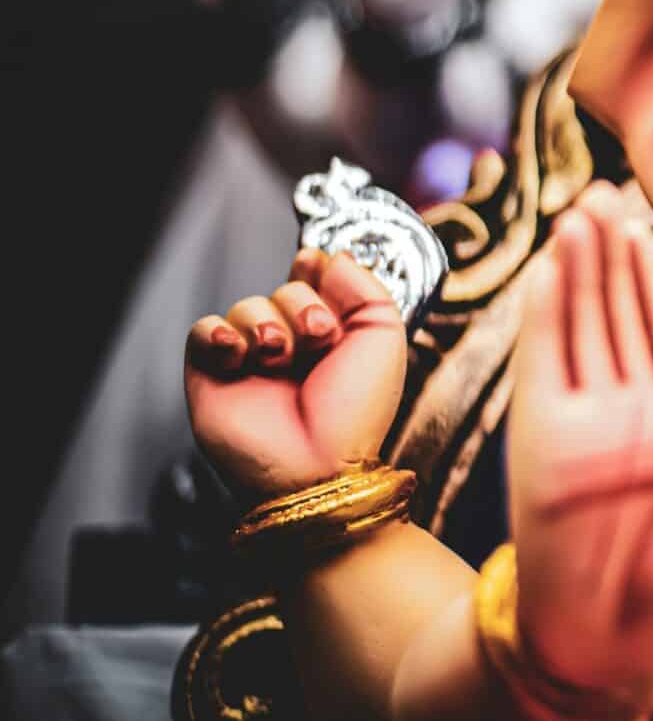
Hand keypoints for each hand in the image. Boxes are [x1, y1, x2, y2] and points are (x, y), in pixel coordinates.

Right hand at [184, 250, 407, 497]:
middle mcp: (291, 345)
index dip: (316, 273)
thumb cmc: (355, 411)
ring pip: (245, 305)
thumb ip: (363, 286)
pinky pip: (202, 330)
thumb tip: (328, 255)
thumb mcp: (382, 336)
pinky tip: (238, 353)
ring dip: (266, 324)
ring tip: (279, 358)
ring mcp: (250, 360)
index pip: (314, 280)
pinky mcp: (211, 376)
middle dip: (302, 307)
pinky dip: (217, 332)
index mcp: (332, 335)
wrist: (317, 465)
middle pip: (283, 289)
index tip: (320, 275)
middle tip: (317, 339)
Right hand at [507, 184, 652, 706]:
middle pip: (614, 311)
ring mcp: (582, 422)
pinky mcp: (545, 440)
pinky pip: (548, 361)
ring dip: (577, 266)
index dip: (643, 274)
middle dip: (607, 250)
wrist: (620, 640)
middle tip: (598, 189)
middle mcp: (625, 411)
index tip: (634, 221)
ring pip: (581, 323)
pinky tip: (554, 269)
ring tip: (576, 211)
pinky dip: (550, 313)